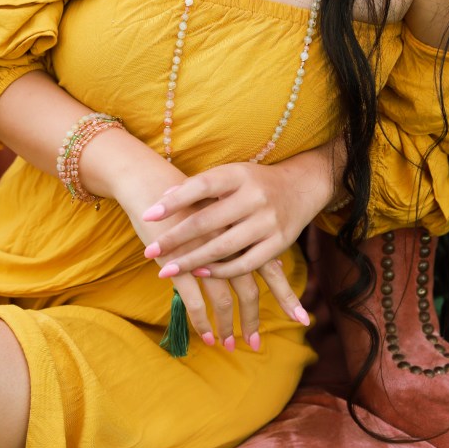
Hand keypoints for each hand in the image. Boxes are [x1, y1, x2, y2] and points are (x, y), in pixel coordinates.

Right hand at [114, 170, 282, 349]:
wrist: (154, 186)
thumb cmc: (192, 201)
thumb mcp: (225, 215)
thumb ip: (251, 240)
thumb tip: (278, 263)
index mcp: (243, 232)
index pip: (269, 269)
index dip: (285, 296)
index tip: (303, 320)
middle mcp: (228, 245)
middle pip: (248, 290)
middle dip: (251, 320)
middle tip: (254, 344)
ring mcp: (205, 256)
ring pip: (222, 300)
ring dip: (226, 326)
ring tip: (229, 345)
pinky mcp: (180, 265)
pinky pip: (195, 302)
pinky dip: (202, 322)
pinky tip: (206, 337)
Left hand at [140, 154, 334, 317]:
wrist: (300, 187)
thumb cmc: (252, 182)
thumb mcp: (230, 174)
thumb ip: (199, 186)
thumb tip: (162, 197)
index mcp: (238, 174)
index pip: (201, 186)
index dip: (174, 201)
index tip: (148, 214)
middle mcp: (254, 196)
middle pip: (208, 221)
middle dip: (175, 239)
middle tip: (149, 252)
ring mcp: (268, 221)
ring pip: (223, 247)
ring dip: (192, 261)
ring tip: (167, 270)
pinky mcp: (279, 243)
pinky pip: (245, 263)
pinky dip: (220, 271)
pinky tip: (199, 273)